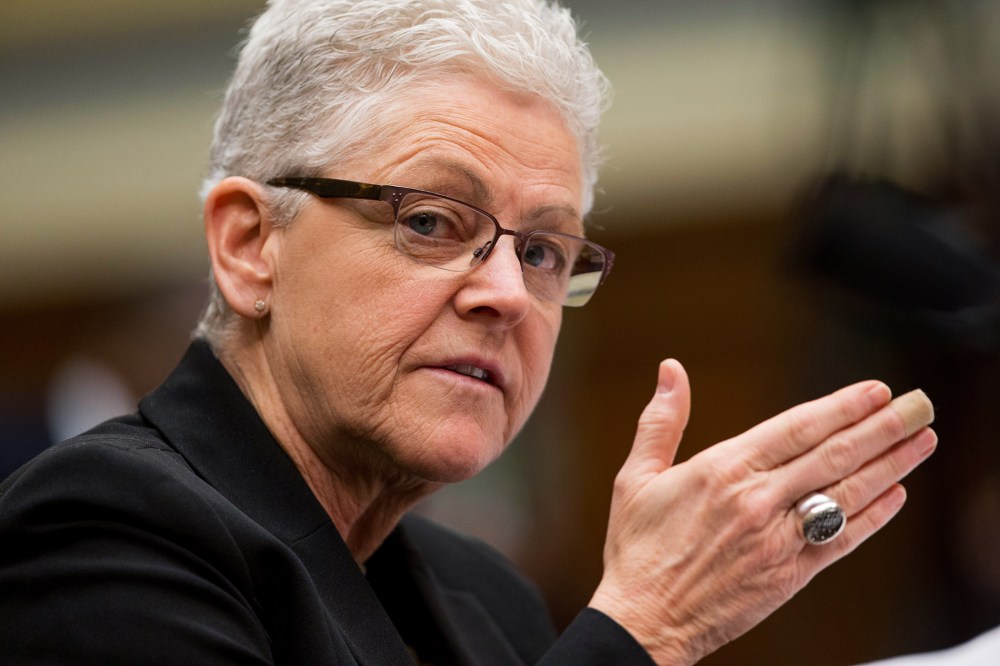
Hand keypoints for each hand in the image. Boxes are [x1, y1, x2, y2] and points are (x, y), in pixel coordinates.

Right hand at [589, 359, 936, 664]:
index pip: (796, 428)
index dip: (840, 407)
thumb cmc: (639, 550)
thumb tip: (670, 372)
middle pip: (832, 455)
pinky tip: (895, 495)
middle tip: (916, 405)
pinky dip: (872, 517)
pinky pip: (841, 540)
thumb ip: (661, 421)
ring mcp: (778, 539)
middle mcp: (757, 502)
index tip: (873, 390)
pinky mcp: (790, 574)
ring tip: (921, 440)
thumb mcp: (637, 477)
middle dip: (880, 427)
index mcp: (722, 471)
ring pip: (846, 493)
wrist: (646, 619)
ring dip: (890, 465)